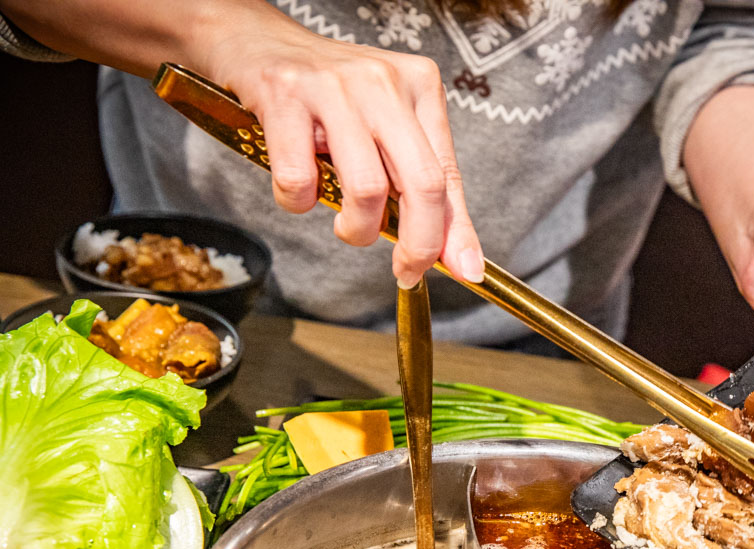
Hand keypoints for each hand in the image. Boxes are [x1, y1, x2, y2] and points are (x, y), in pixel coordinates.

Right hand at [203, 14, 482, 286]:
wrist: (257, 39)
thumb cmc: (328, 94)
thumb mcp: (384, 126)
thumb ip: (418, 185)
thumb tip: (455, 255)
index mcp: (419, 88)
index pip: (449, 174)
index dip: (457, 232)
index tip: (463, 271)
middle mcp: (384, 83)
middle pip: (422, 183)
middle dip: (419, 243)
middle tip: (406, 270)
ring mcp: (335, 88)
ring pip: (366, 189)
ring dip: (355, 228)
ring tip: (345, 224)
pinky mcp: (285, 95)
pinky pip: (300, 179)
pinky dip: (298, 202)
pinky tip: (299, 186)